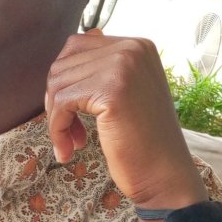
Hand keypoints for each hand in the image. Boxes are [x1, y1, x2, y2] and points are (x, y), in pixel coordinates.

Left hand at [45, 31, 206, 209]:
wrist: (164, 175)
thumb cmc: (142, 141)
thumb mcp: (127, 93)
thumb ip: (104, 69)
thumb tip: (71, 50)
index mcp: (137, 45)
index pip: (77, 46)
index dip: (65, 82)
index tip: (71, 112)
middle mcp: (132, 48)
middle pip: (63, 64)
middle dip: (57, 100)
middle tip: (67, 131)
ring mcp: (123, 66)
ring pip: (58, 84)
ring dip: (56, 118)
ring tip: (71, 142)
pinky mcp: (111, 90)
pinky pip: (61, 104)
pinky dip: (57, 129)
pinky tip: (68, 150)